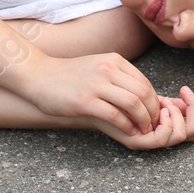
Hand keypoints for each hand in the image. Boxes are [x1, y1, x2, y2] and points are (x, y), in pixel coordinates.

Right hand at [23, 52, 162, 136]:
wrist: (39, 75)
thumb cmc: (69, 75)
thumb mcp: (98, 67)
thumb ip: (118, 77)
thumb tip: (142, 94)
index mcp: (115, 61)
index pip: (145, 82)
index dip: (154, 101)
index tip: (154, 114)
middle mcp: (108, 69)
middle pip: (143, 92)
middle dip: (153, 112)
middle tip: (153, 125)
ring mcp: (96, 85)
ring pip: (133, 103)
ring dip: (143, 120)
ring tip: (144, 130)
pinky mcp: (85, 101)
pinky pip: (115, 115)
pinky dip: (126, 126)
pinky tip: (128, 132)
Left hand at [109, 86, 193, 149]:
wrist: (91, 101)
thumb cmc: (116, 96)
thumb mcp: (148, 95)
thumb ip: (167, 99)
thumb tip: (192, 98)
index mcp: (167, 126)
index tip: (190, 92)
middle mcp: (161, 136)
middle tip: (187, 95)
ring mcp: (150, 140)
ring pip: (182, 135)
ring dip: (179, 114)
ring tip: (167, 103)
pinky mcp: (138, 142)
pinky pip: (163, 139)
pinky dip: (168, 122)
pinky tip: (161, 108)